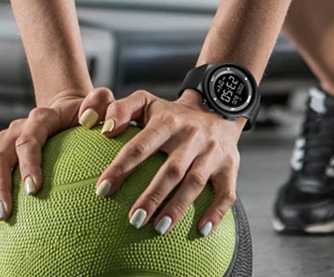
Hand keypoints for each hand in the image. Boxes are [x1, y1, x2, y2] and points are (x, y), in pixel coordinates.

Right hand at [0, 86, 114, 233]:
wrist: (67, 110)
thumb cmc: (89, 111)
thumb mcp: (101, 101)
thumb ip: (100, 102)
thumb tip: (88, 119)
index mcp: (41, 117)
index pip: (29, 139)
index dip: (28, 163)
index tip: (33, 189)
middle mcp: (17, 129)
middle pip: (0, 157)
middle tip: (5, 214)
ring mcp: (5, 143)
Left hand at [92, 88, 244, 237]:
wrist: (220, 104)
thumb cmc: (174, 113)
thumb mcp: (148, 102)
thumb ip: (122, 108)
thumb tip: (105, 129)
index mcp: (170, 121)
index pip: (142, 145)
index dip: (121, 167)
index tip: (102, 190)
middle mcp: (193, 135)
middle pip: (172, 169)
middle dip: (153, 195)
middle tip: (134, 219)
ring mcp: (213, 151)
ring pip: (196, 182)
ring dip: (178, 207)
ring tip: (159, 228)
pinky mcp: (230, 165)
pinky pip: (226, 192)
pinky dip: (216, 212)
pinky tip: (202, 230)